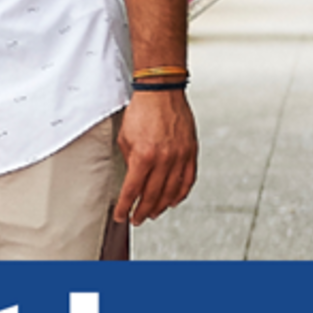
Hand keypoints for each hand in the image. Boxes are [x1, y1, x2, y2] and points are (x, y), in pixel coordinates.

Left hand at [114, 88, 197, 224]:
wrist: (162, 93)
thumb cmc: (141, 111)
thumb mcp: (125, 138)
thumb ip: (129, 160)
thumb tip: (131, 179)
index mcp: (143, 156)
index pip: (132, 190)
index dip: (125, 206)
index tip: (121, 215)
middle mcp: (163, 159)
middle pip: (152, 195)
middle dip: (142, 211)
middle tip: (137, 219)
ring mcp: (180, 157)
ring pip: (171, 191)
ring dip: (161, 206)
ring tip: (153, 214)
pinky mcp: (191, 153)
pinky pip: (188, 180)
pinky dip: (180, 194)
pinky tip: (173, 201)